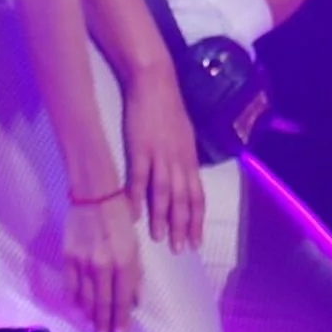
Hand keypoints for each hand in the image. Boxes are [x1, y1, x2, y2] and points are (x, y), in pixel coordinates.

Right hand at [61, 190, 141, 331]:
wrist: (94, 196)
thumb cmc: (120, 219)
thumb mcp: (135, 246)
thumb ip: (135, 275)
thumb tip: (135, 303)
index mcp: (124, 261)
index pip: (121, 300)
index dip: (120, 320)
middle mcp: (103, 266)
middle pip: (102, 304)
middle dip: (104, 324)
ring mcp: (82, 263)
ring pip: (85, 298)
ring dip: (89, 316)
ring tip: (93, 329)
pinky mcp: (68, 258)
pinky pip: (70, 287)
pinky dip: (75, 301)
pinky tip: (79, 309)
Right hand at [120, 67, 208, 253]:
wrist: (155, 82)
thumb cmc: (168, 107)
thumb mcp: (184, 135)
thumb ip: (184, 158)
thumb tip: (185, 178)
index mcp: (189, 158)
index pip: (197, 195)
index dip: (196, 220)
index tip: (196, 241)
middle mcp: (178, 160)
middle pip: (183, 199)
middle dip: (182, 226)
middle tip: (180, 249)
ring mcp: (160, 154)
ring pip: (163, 193)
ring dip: (162, 217)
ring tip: (159, 239)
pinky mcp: (141, 147)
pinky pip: (139, 177)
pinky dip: (137, 197)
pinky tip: (134, 213)